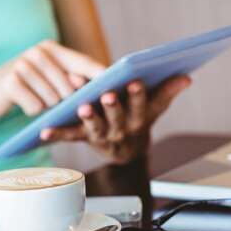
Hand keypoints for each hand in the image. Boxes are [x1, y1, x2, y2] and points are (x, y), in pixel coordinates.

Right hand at [0, 40, 105, 119]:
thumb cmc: (28, 89)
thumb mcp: (50, 82)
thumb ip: (72, 81)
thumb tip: (102, 88)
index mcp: (53, 49)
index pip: (84, 62)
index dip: (101, 75)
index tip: (119, 86)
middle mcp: (39, 52)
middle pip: (69, 86)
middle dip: (68, 101)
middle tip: (58, 104)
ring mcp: (23, 64)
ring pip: (53, 98)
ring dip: (49, 107)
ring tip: (39, 101)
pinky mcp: (10, 81)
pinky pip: (36, 106)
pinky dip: (33, 110)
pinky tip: (24, 104)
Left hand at [40, 75, 191, 163]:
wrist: (126, 152)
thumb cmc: (138, 121)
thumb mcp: (154, 108)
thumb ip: (167, 92)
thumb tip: (186, 77)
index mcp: (138, 119)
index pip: (140, 105)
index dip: (138, 95)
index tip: (136, 82)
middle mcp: (121, 129)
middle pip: (117, 117)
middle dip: (113, 105)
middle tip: (107, 94)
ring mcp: (102, 135)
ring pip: (95, 126)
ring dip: (88, 116)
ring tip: (81, 106)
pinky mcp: (84, 138)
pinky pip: (70, 137)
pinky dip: (57, 134)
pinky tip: (44, 130)